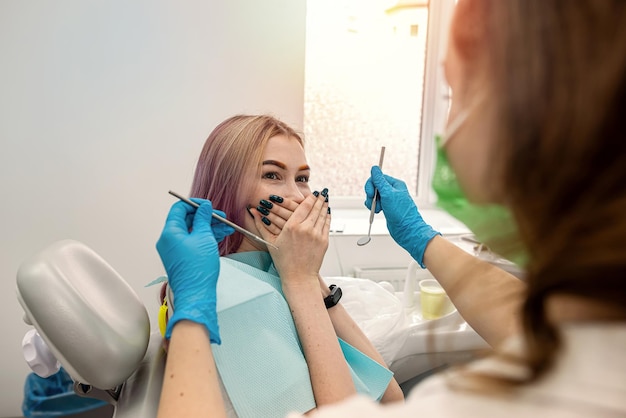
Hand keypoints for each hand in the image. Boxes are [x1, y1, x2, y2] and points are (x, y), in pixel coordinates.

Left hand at [156, 199, 234, 342]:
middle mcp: (169, 240)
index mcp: (170, 232)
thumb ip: (203, 219)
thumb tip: (204, 207)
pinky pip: (193, 242)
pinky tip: (220, 235)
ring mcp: (175, 249)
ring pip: (193, 231)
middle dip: (205, 217)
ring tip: (226, 227)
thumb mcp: (204, 237)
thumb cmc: (197, 269)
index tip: (208, 205)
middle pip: (187, 220)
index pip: (179, 209)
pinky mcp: (182, 257)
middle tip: (221, 217)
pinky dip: (206, 238)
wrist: (196, 294)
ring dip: (209, 228)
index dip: (195, 204)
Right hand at [255, 192, 329, 287]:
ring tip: (326, 200)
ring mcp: (316, 235)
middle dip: (320, 199)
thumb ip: (261, 224)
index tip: (313, 193)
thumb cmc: (283, 261)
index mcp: (292, 227)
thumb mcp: (270, 241)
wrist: (298, 276)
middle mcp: (305, 229)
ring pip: (323, 215)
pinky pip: (327, 225)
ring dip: (325, 206)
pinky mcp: (324, 242)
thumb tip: (252, 211)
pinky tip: (327, 212)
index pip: (304, 206)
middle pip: (315, 208)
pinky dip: (328, 217)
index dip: (310, 198)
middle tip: (322, 192)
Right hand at [364, 166, 439, 266]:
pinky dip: (373, 207)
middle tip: (373, 202)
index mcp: (396, 184)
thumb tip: (374, 168)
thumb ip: (380, 181)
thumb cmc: (401, 213)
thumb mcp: (388, 194)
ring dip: (372, 202)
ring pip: (374, 196)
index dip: (371, 185)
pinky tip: (377, 211)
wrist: (406, 230)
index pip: (378, 178)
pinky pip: (376, 203)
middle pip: (375, 187)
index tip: (370, 193)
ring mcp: (389, 200)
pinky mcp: (387, 208)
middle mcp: (393, 191)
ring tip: (377, 209)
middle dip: (371, 195)